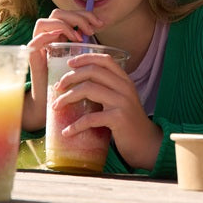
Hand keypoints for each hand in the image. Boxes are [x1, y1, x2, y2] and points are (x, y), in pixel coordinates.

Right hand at [23, 7, 105, 125]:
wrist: (53, 103)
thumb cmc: (70, 82)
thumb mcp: (82, 59)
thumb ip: (87, 45)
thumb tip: (102, 31)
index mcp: (58, 35)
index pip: (69, 14)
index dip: (85, 14)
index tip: (100, 24)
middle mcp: (46, 37)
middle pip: (58, 13)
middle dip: (77, 17)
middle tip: (91, 30)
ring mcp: (37, 45)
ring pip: (46, 21)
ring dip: (65, 25)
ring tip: (79, 38)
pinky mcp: (32, 57)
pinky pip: (36, 39)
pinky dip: (49, 36)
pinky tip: (66, 41)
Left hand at [51, 53, 162, 169]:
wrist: (146, 143)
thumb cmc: (129, 122)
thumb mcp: (121, 100)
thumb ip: (107, 90)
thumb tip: (78, 85)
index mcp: (125, 80)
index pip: (105, 60)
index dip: (85, 58)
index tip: (69, 64)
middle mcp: (124, 87)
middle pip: (92, 72)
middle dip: (70, 77)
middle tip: (58, 87)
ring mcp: (122, 102)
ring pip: (88, 90)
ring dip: (67, 97)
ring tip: (56, 106)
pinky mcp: (118, 119)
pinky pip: (91, 118)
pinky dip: (75, 125)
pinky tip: (67, 132)